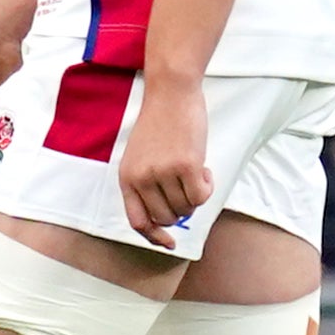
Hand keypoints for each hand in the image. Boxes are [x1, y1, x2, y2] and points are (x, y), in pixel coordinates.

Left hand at [115, 80, 210, 247]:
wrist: (171, 92)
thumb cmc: (160, 124)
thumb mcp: (141, 157)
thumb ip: (149, 186)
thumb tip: (171, 220)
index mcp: (126, 178)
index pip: (138, 222)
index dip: (154, 237)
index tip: (170, 242)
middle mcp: (141, 178)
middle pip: (167, 218)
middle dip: (182, 209)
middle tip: (187, 186)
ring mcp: (163, 173)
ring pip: (187, 208)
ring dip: (195, 194)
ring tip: (193, 169)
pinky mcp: (186, 166)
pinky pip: (201, 196)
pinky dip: (208, 186)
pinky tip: (204, 168)